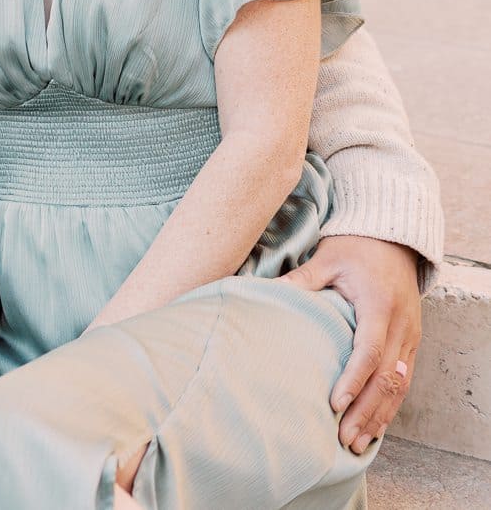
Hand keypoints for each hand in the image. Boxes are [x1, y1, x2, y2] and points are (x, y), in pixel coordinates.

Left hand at [282, 236, 420, 451]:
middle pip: (387, 378)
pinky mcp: (412, 342)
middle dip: (366, 411)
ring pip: (400, 386)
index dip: (354, 379)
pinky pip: (405, 380)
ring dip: (381, 416)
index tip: (335, 403)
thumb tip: (268, 291)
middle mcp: (401, 325)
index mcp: (379, 305)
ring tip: (359, 443)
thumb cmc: (356, 248)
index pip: (369, 350)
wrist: (394, 238)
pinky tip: (376, 426)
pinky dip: (392, 406)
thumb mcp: (328, 258)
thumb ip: (303, 279)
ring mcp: (410, 336)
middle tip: (344, 437)